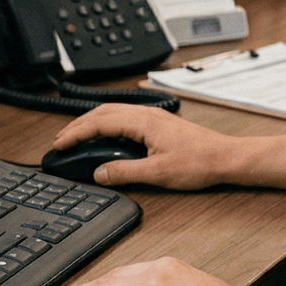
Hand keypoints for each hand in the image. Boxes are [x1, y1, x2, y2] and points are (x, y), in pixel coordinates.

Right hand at [51, 104, 240, 189]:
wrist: (226, 157)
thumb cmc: (200, 163)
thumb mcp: (158, 173)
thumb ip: (125, 172)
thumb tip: (100, 173)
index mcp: (143, 122)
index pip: (99, 123)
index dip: (76, 134)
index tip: (59, 144)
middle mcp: (146, 114)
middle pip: (102, 112)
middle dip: (78, 125)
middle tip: (61, 140)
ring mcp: (153, 116)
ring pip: (113, 112)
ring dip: (92, 122)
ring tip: (77, 136)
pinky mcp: (159, 122)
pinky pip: (124, 116)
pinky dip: (107, 123)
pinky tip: (105, 134)